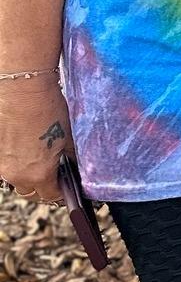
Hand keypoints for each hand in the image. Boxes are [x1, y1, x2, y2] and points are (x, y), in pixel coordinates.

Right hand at [0, 74, 72, 202]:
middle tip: (52, 173)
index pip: (52, 195)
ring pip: (15, 179)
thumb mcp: (68, 135)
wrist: (21, 86)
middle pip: (30, 191)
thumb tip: (73, 164)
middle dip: (42, 186)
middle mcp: (16, 174)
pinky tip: (23, 147)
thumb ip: (69, 156)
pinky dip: (13, 161)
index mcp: (39, 174)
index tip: (66, 185)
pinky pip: (4, 165)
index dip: (61, 191)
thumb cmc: (48, 107)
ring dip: (25, 175)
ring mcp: (1, 164)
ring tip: (37, 158)